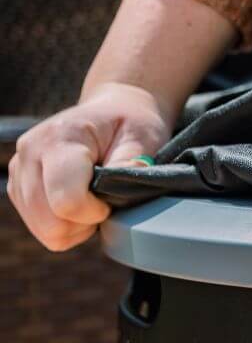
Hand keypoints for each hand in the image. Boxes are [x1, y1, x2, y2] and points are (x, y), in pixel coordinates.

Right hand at [8, 83, 169, 250]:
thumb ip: (132, 164)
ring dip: (73, 227)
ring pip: (44, 229)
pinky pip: (39, 228)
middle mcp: (31, 151)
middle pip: (50, 223)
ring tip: (91, 203)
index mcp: (60, 138)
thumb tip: (126, 185)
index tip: (110, 200)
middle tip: (103, 204)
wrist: (109, 113)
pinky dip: (63, 226)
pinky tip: (78, 206)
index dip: (95, 213)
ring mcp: (20, 169)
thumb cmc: (129, 126)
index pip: (66, 201)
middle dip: (83, 223)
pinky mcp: (18, 185)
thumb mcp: (142, 138)